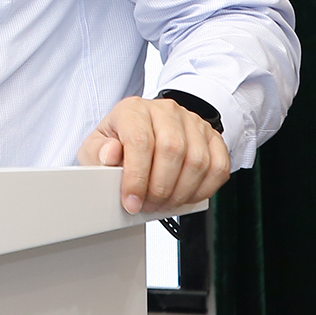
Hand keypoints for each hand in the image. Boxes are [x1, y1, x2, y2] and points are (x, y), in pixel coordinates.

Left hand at [77, 95, 232, 214]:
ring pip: (197, 161)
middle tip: (149, 205)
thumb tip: (110, 154)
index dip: (136, 178)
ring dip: (181, 192)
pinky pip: (218, 167)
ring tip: (164, 203)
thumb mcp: (97, 145)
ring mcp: (192, 123)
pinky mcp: (212, 138)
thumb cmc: (121, 140)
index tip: (132, 201)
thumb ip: (97, 151)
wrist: (144, 128)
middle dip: (160, 188)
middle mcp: (165, 111)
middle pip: (171, 150)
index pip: (140, 141)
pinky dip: (204, 190)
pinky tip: (186, 196)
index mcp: (134, 109)